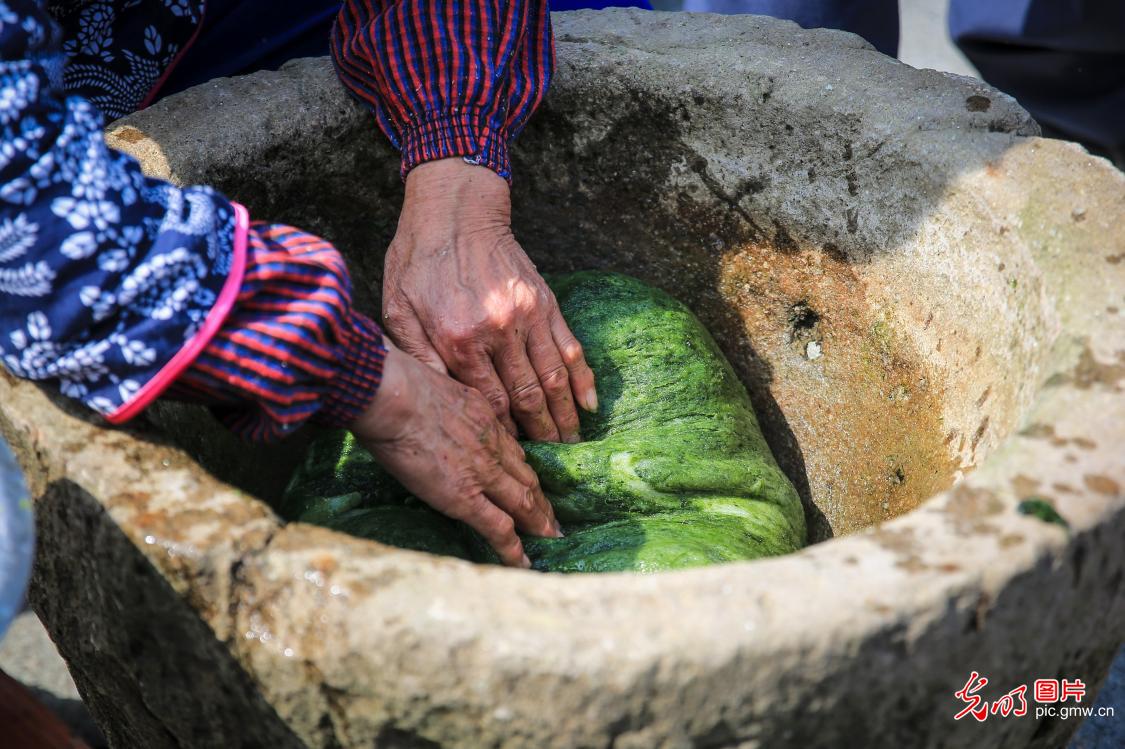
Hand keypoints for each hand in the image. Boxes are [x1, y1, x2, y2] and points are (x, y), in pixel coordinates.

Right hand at [350, 342, 561, 566]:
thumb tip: (431, 406)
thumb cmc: (398, 384)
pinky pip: (497, 527)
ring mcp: (483, 473)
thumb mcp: (435, 382)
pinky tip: (523, 561)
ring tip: (550, 536)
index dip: (523, 468)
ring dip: (539, 521)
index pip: (512, 448)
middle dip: (542, 498)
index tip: (531, 479)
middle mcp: (492, 445)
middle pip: (526, 476)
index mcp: (484, 416)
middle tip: (553, 515)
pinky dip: (513, 548)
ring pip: (523, 501)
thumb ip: (444, 402)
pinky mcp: (466, 498)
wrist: (393, 397)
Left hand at [382, 158, 596, 443]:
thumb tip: (438, 404)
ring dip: (566, 418)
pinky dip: (583, 380)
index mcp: (458, 340)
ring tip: (573, 447)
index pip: (488, 405)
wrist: (454, 210)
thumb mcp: (398, 311)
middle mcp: (498, 332)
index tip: (512, 461)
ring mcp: (527, 316)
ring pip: (554, 380)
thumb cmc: (418, 262)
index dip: (503, 437)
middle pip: (527, 400)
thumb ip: (418, 358)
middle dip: (542, 439)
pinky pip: (570, 348)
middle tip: (553, 470)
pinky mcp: (545, 302)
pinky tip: (590, 406)